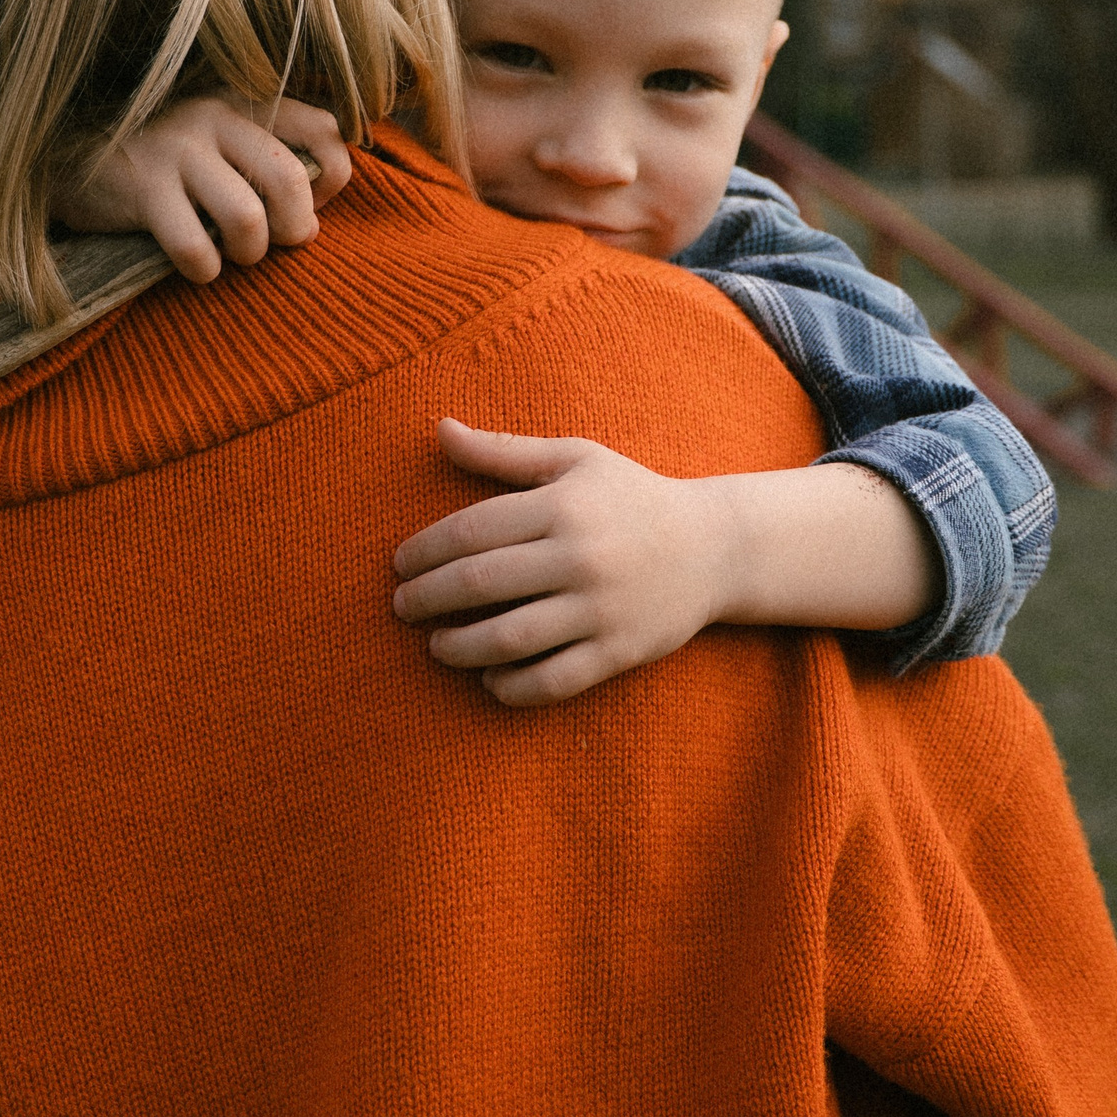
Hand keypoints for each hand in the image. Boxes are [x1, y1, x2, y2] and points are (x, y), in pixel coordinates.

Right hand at [55, 98, 351, 283]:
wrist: (67, 157)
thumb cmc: (159, 162)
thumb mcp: (217, 143)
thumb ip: (265, 164)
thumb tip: (311, 226)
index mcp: (244, 101)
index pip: (325, 130)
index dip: (331, 179)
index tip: (308, 207)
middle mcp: (215, 115)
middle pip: (290, 177)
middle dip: (294, 227)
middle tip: (276, 243)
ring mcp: (177, 149)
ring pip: (247, 216)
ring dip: (250, 253)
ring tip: (234, 257)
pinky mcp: (143, 188)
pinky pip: (194, 245)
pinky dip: (204, 270)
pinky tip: (196, 267)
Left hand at [391, 417, 736, 706]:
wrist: (715, 548)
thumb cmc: (631, 498)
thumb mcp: (575, 460)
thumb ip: (504, 451)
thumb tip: (440, 428)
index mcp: (563, 506)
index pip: (471, 531)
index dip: (424, 551)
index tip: (400, 566)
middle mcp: (580, 556)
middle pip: (480, 584)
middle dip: (427, 599)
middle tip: (402, 608)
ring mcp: (601, 608)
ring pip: (510, 638)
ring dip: (458, 648)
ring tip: (436, 646)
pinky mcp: (619, 651)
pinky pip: (553, 679)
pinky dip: (512, 687)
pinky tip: (489, 679)